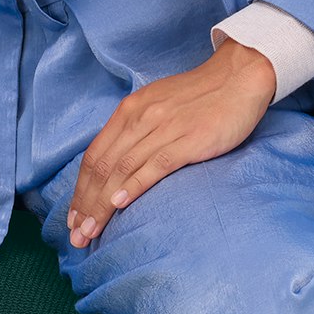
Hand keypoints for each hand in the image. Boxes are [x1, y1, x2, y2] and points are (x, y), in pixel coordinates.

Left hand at [66, 34, 275, 249]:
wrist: (239, 77)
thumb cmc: (200, 96)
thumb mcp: (157, 105)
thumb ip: (135, 130)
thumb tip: (116, 164)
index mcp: (129, 110)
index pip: (94, 156)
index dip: (79, 190)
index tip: (73, 218)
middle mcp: (140, 118)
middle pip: (102, 167)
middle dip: (85, 205)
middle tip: (76, 236)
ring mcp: (164, 128)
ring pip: (122, 170)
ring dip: (102, 204)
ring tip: (91, 232)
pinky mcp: (188, 140)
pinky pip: (154, 166)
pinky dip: (133, 186)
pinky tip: (119, 204)